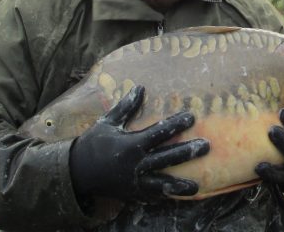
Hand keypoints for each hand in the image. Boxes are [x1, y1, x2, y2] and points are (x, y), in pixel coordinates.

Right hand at [69, 85, 209, 200]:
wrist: (76, 172)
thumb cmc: (93, 143)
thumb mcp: (108, 122)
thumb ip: (126, 107)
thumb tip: (140, 87)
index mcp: (130, 144)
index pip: (158, 133)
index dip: (176, 125)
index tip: (191, 117)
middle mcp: (135, 164)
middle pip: (166, 157)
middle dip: (187, 152)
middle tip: (206, 146)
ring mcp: (134, 182)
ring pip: (161, 183)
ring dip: (180, 184)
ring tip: (196, 185)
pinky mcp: (132, 194)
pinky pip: (151, 196)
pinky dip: (164, 196)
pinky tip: (179, 196)